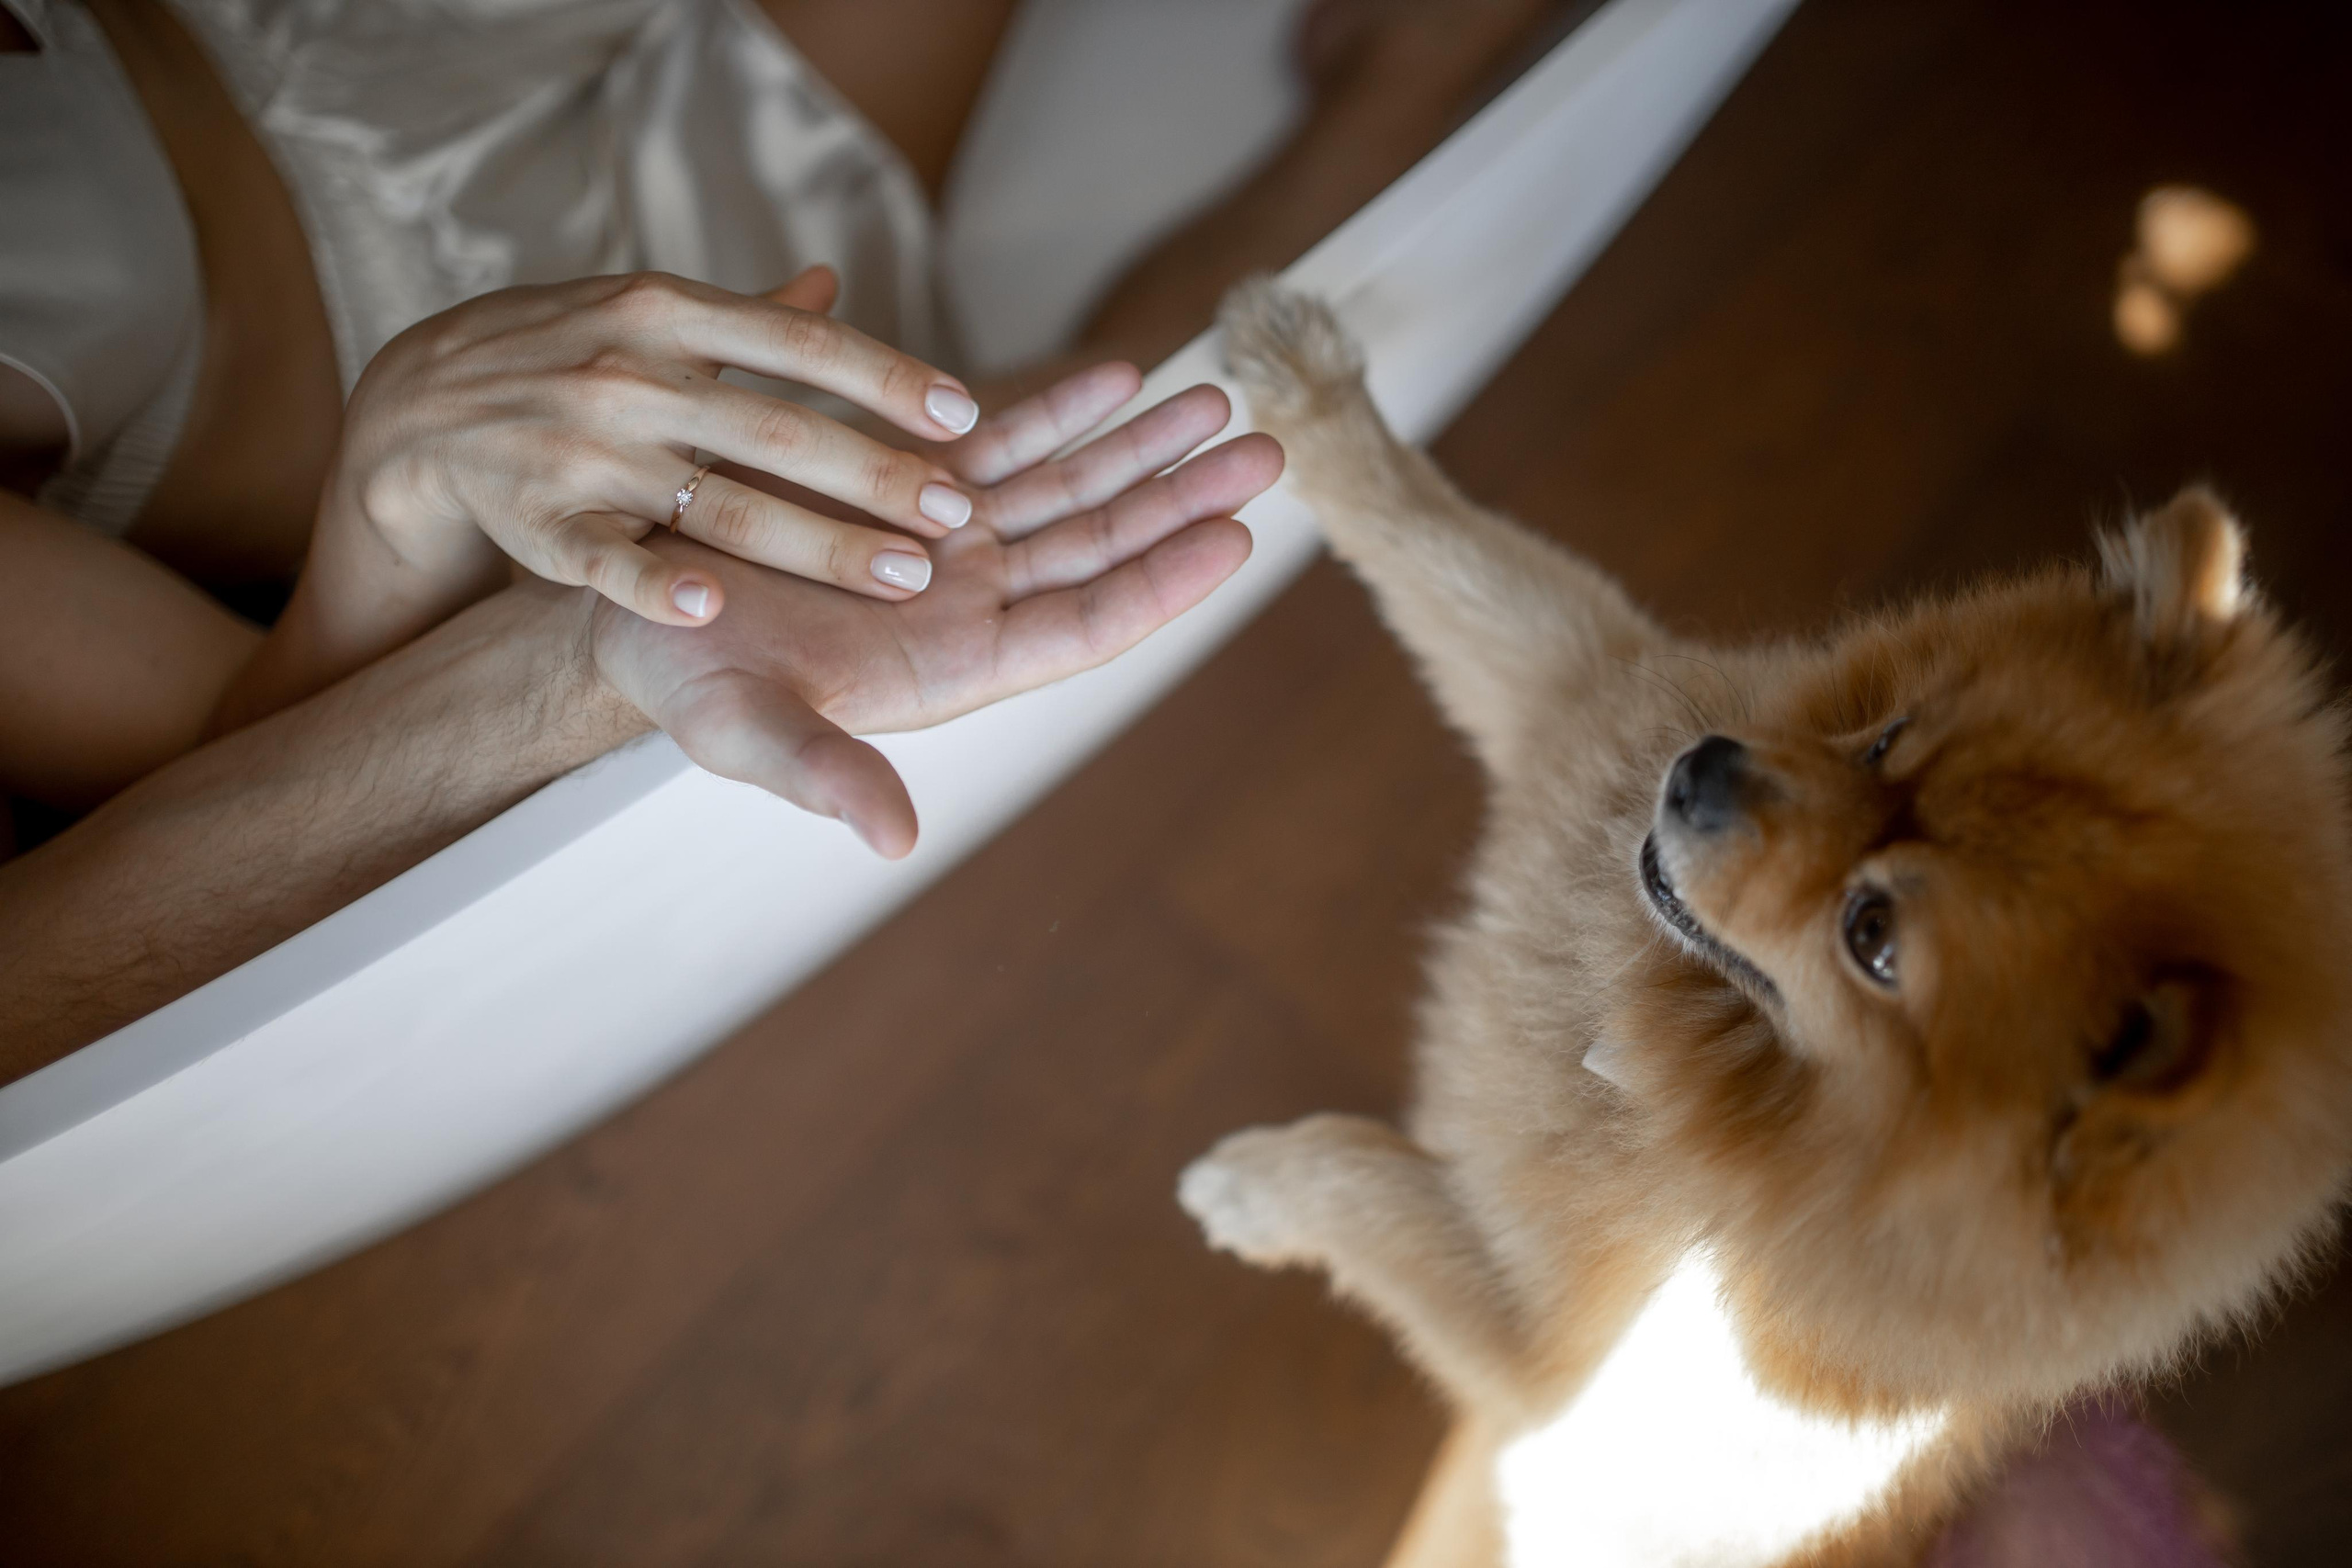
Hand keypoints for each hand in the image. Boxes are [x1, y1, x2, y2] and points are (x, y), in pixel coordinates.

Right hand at [317, 267, 982, 641]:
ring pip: (716, 502)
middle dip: (877, 475)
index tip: (966, 415)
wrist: (415, 406)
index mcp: (669, 314)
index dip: (886, 380)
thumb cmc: (560, 357)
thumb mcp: (644, 313)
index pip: (800, 345)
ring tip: (903, 576)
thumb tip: (832, 285)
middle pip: (778, 431)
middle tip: (959, 516)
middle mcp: (633, 376)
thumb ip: (744, 318)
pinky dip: (653, 583)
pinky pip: (604, 560)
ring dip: (815, 542)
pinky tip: (710, 606)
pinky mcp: (539, 521)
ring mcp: (585, 451)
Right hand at [590, 364, 1281, 855]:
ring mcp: (953, 543)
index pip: (1088, 626)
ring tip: (1219, 395)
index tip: (1237, 538)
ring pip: (1071, 488)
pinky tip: (1118, 370)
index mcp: (958, 667)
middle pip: (1103, 547)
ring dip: (1144, 444)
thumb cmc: (688, 685)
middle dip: (1184, 497)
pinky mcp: (916, 488)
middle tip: (1269, 445)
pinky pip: (1006, 441)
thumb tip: (893, 842)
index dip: (1163, 583)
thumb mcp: (748, 733)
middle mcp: (974, 604)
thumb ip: (827, 777)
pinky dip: (1061, 408)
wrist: (639, 612)